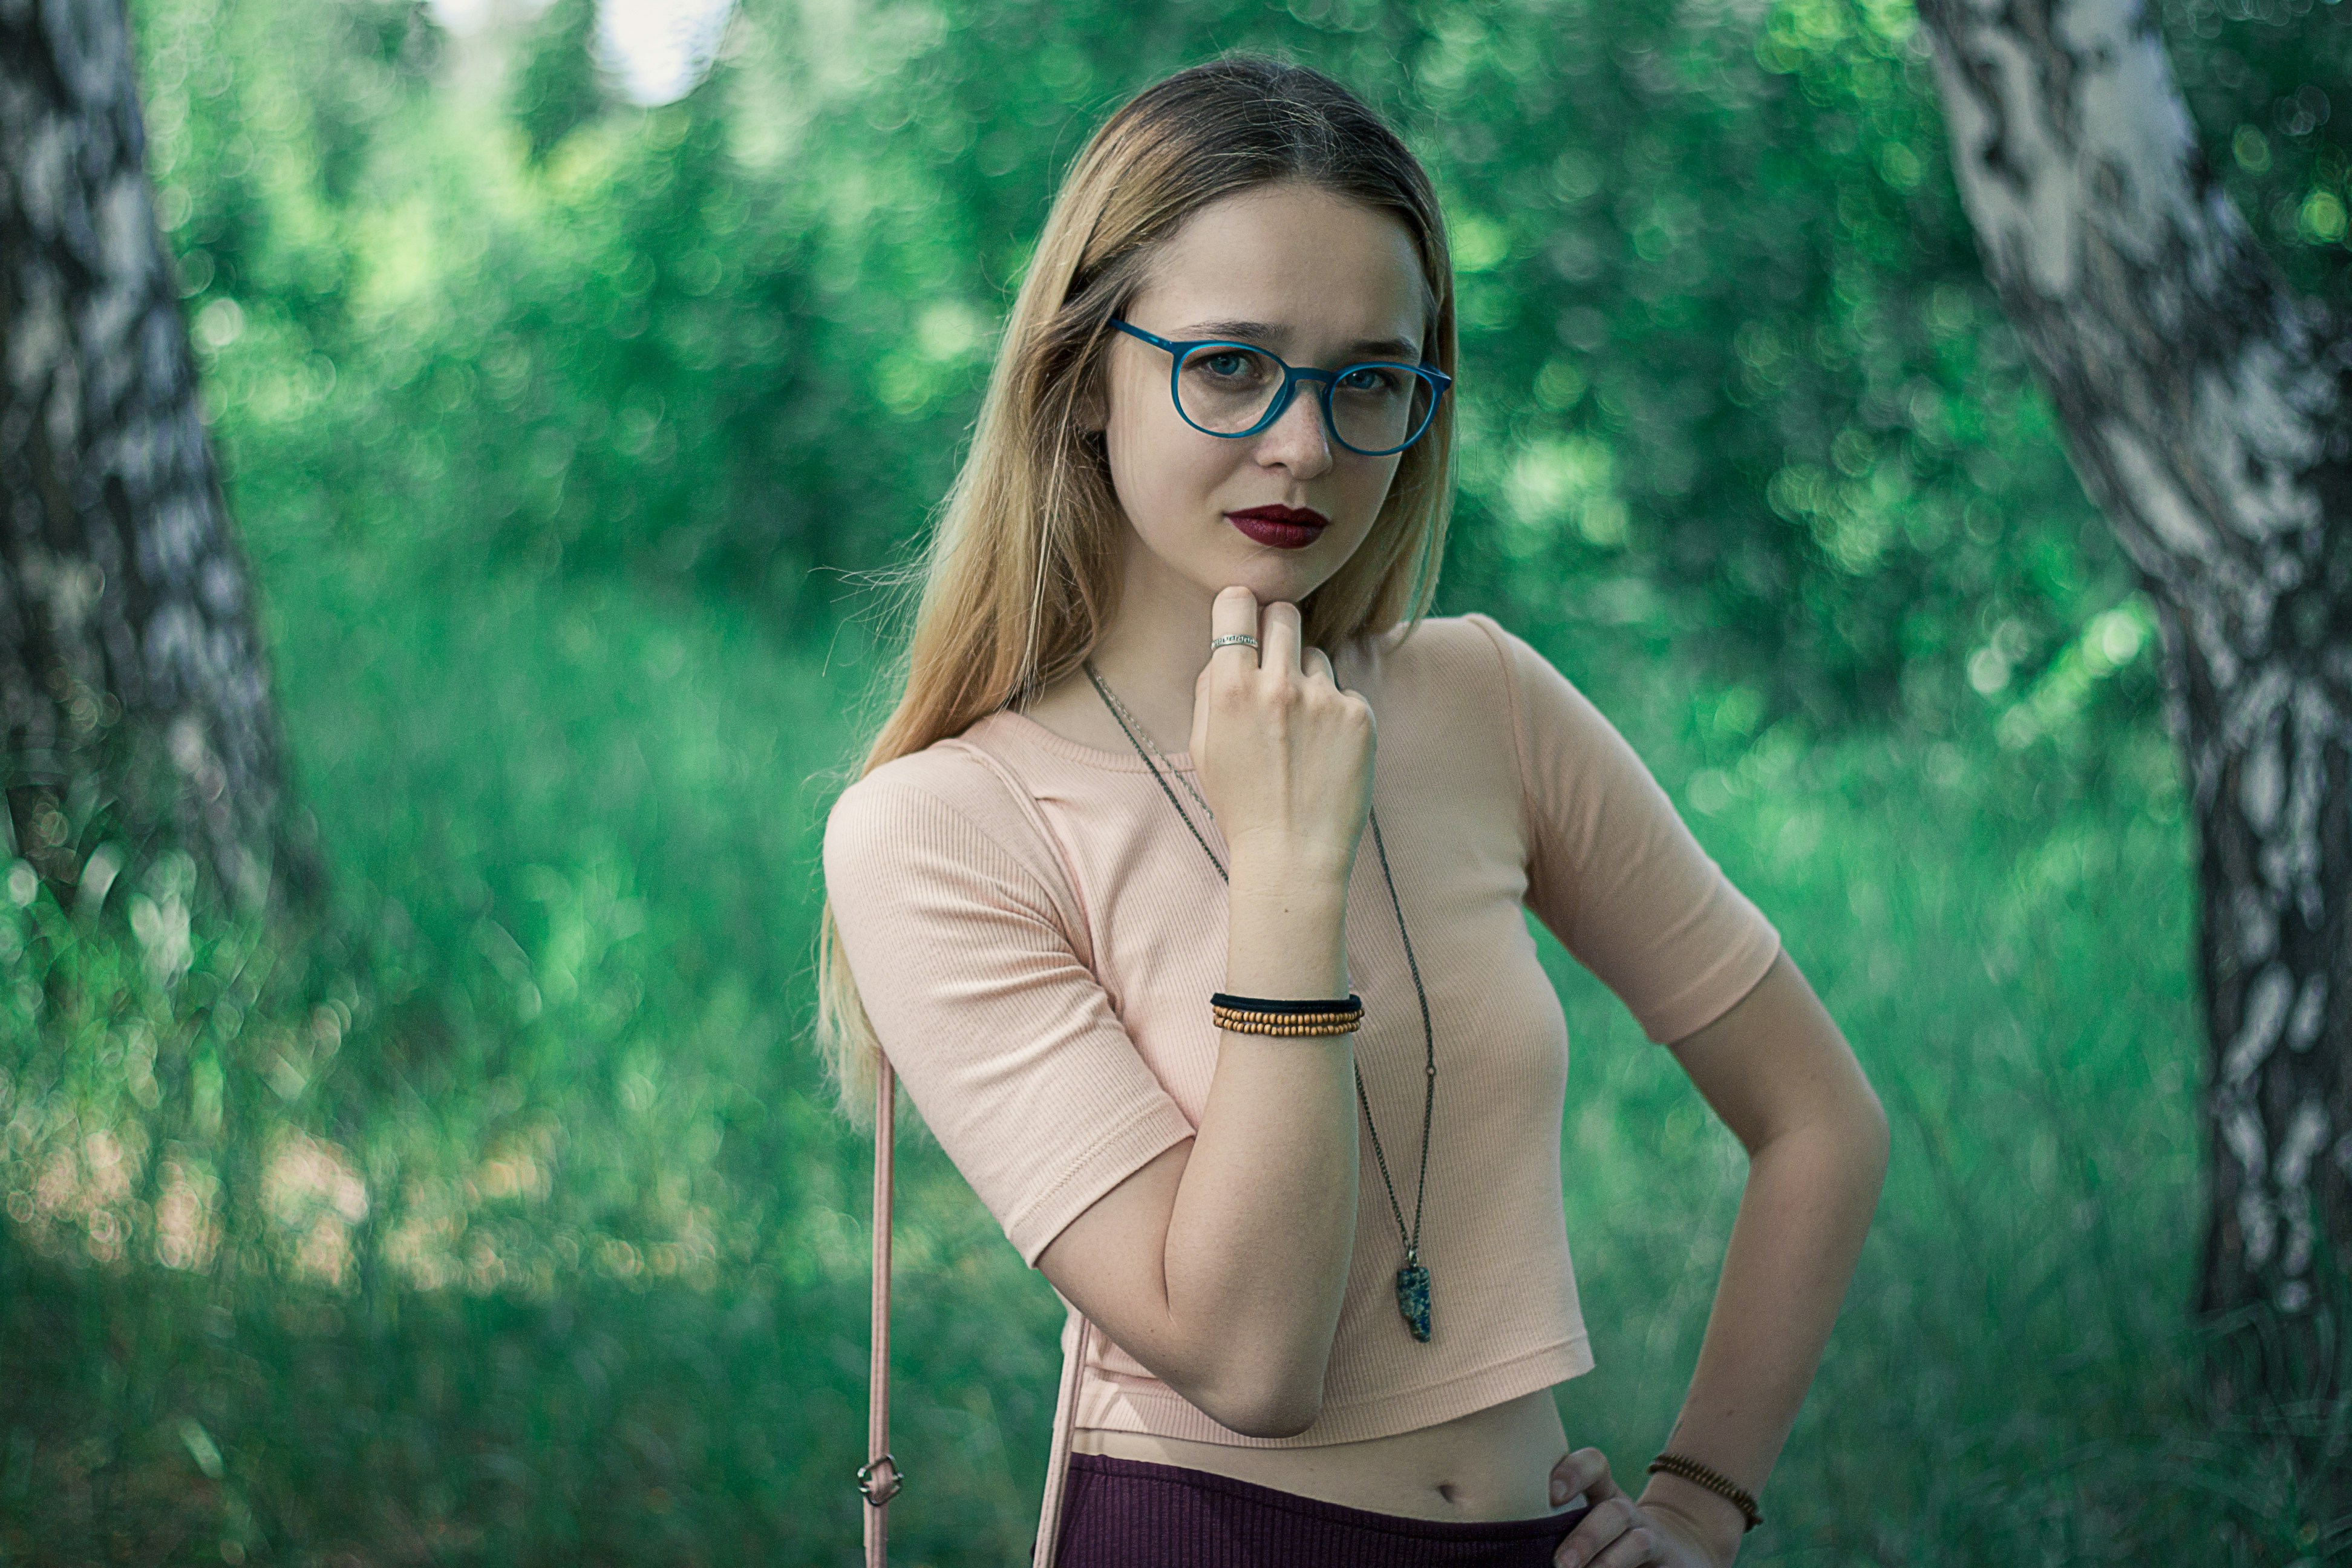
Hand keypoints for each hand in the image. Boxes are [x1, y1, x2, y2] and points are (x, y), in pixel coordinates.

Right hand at [1189, 586, 1374, 877]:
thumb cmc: (1241, 804)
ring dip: (1306, 679)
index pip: (1237, 604)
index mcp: (1230, 689)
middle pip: (1284, 613)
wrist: (1293, 857)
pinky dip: (1335, 714)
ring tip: (1299, 732)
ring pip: (1315, 655)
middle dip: (1277, 630)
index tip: (1244, 621)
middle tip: (1275, 665)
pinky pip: (1344, 692)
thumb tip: (1228, 647)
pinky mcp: (1358, 716)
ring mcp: (1323, 698)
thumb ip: (1212, 689)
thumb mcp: (1204, 746)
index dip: (1240, 609)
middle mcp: (1277, 685)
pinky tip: (1324, 752)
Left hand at [1549, 1449, 1728, 1567]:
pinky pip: (1644, 1551)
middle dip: (1587, 1534)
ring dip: (1604, 1556)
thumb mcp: (1573, 1527)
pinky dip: (1619, 1564)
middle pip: (1612, 1509)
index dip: (1574, 1472)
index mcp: (1599, 1492)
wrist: (1667, 1559)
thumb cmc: (1599, 1543)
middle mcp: (1624, 1508)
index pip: (1594, 1465)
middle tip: (1560, 1561)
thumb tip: (1498, 1535)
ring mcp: (1646, 1532)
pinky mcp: (1661, 1552)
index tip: (1549, 1494)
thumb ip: (1545, 1525)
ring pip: (1632, 1537)